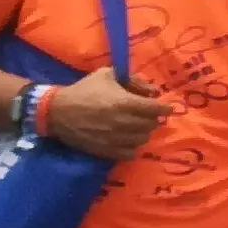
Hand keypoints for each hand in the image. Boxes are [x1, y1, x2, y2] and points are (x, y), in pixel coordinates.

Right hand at [47, 69, 172, 158]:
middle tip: (149, 114)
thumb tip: (154, 91)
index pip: (155, 109)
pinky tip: (128, 139)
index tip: (168, 108)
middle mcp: (123, 122)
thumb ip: (134, 80)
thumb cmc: (85, 89)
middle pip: (151, 124)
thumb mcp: (108, 74)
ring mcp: (115, 139)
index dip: (165, 108)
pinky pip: (130, 153)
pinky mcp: (107, 151)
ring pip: (143, 139)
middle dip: (153, 118)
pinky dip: (133, 146)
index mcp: (124, 102)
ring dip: (144, 131)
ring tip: (138, 125)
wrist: (58, 111)